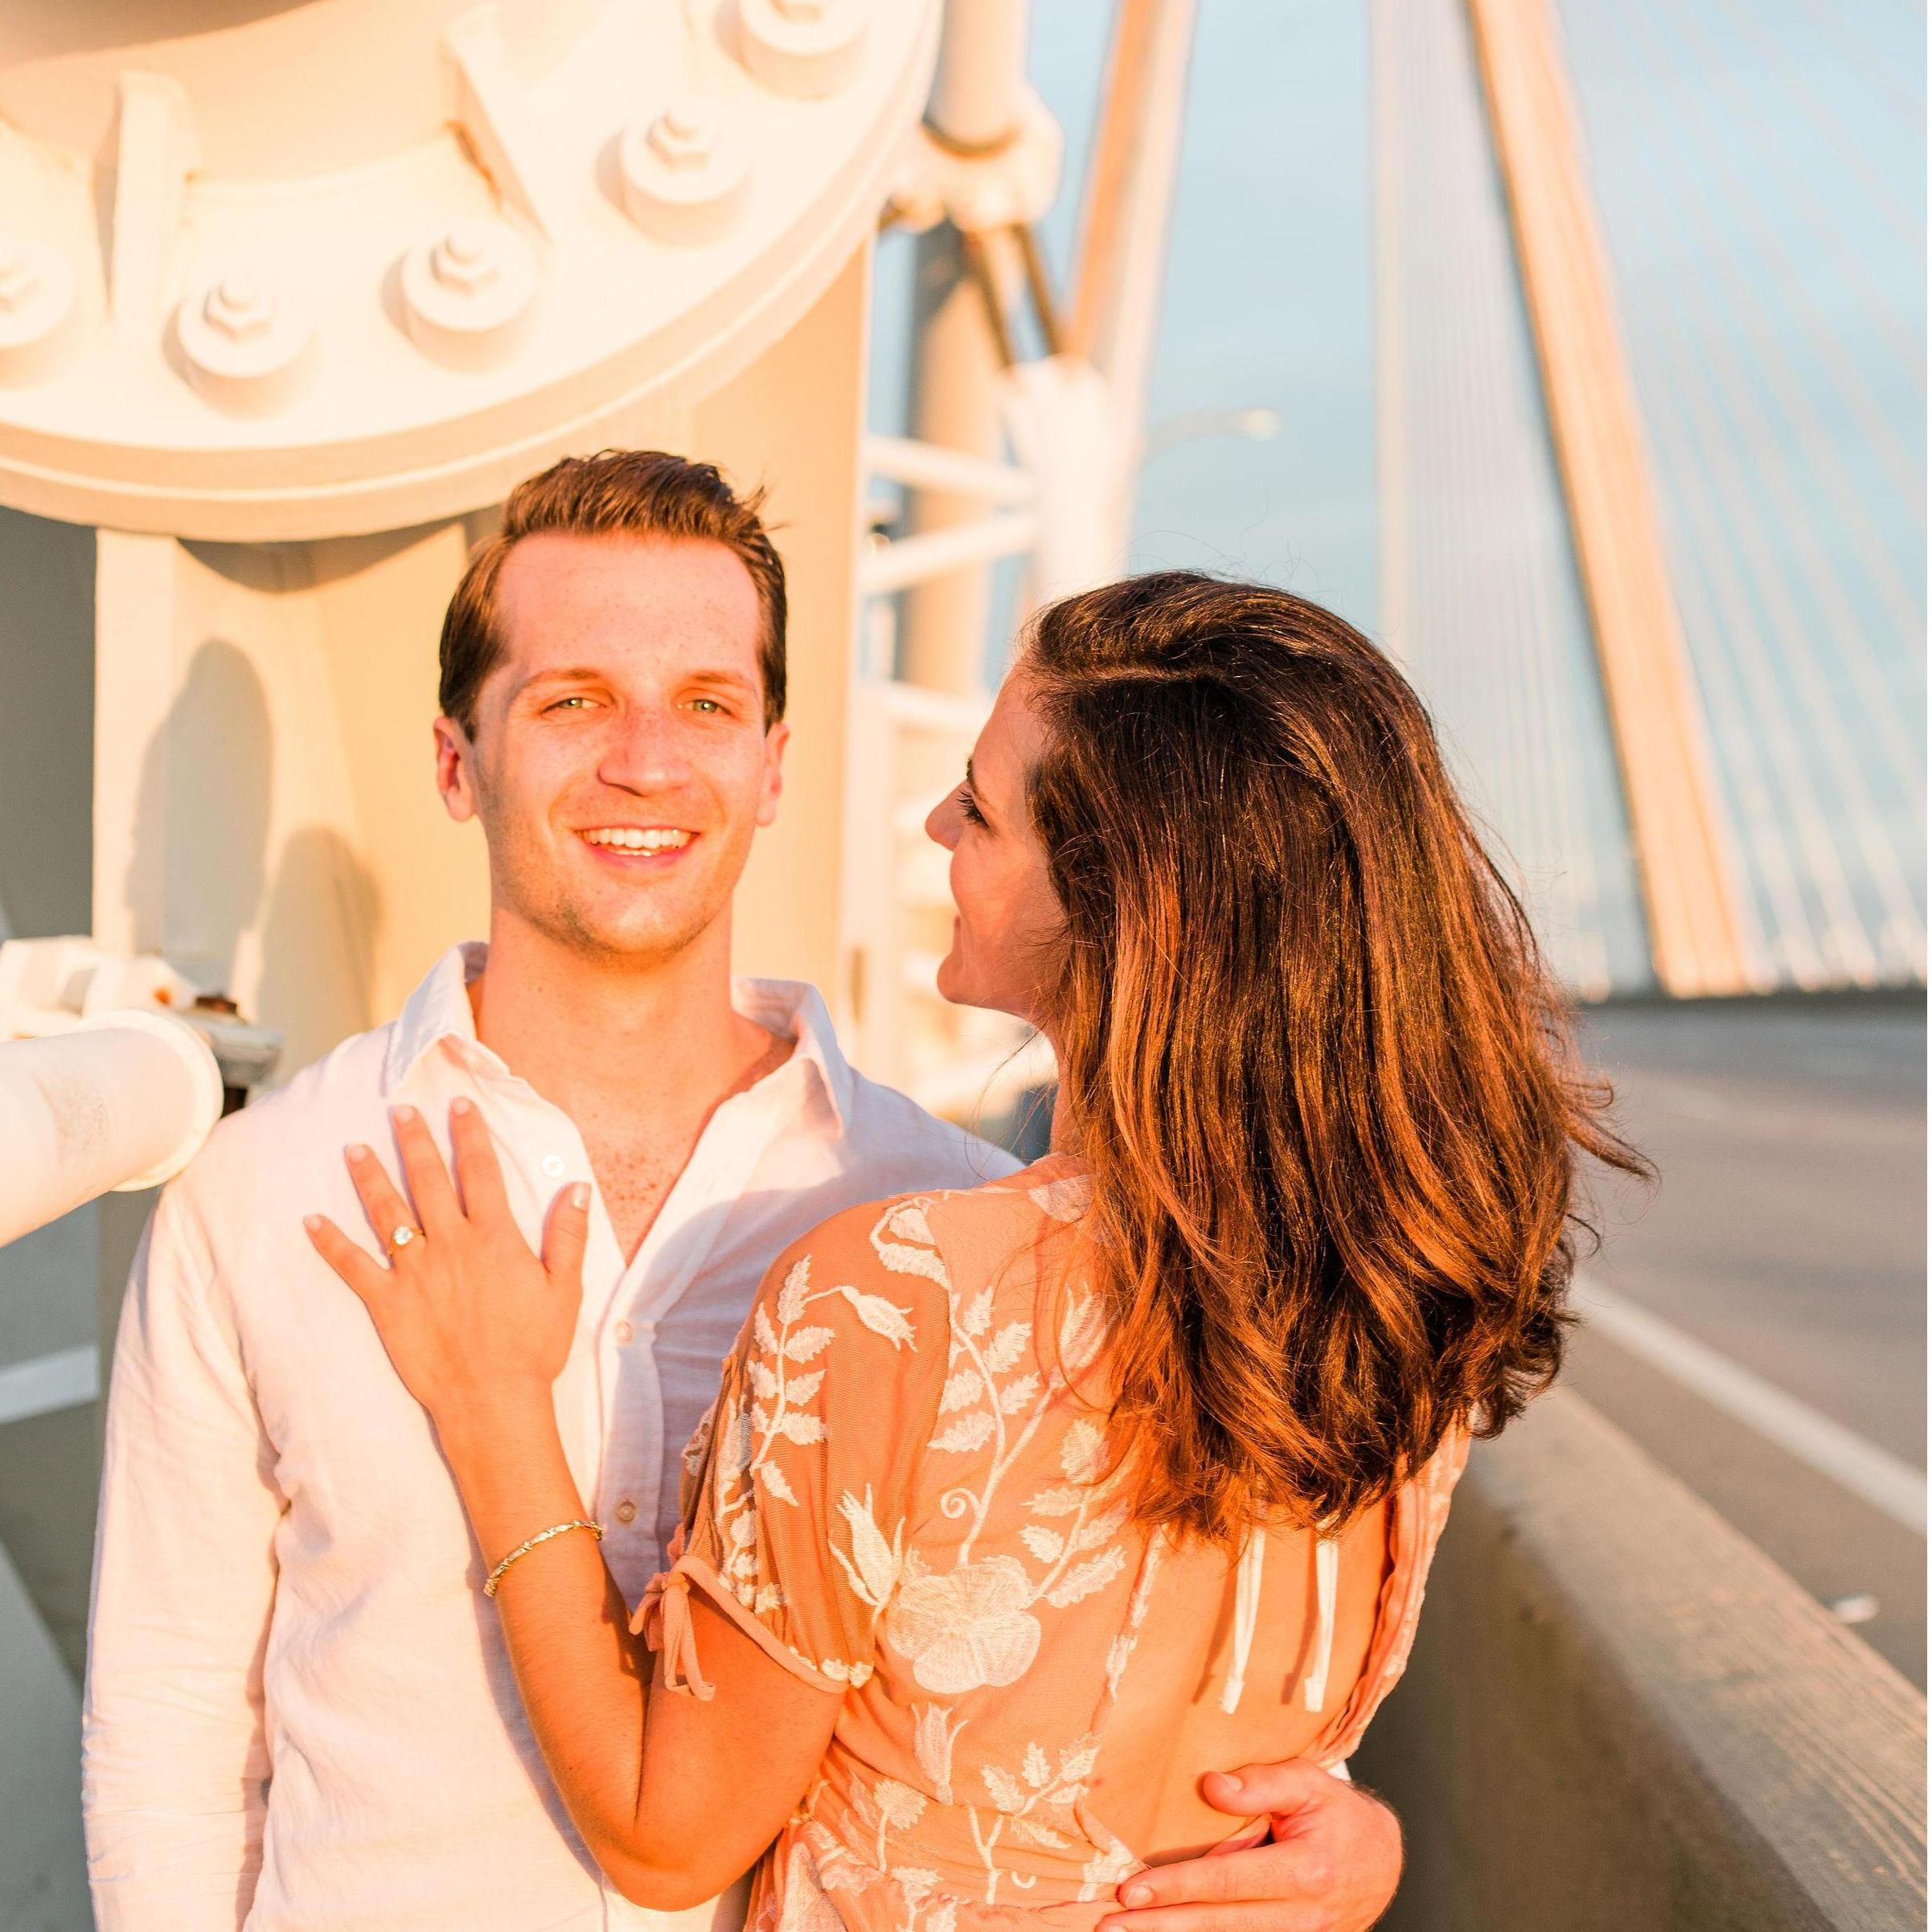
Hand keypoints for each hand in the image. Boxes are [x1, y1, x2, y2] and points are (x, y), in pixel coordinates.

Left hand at [305, 1100, 588, 1433]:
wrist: (492, 1399)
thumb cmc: (534, 1347)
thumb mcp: (564, 1289)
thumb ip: (568, 1235)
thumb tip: (577, 1188)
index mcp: (494, 1238)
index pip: (481, 1172)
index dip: (470, 1134)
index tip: (459, 1105)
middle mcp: (450, 1245)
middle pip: (428, 1181)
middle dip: (415, 1141)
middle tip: (399, 1110)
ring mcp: (415, 1272)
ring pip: (387, 1213)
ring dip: (370, 1177)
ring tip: (353, 1147)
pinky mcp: (387, 1302)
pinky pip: (352, 1266)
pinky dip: (329, 1243)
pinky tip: (310, 1222)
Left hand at [1100, 1762, 1401, 1931]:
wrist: (1380, 1862)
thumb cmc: (1337, 1815)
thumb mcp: (1308, 1783)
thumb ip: (1261, 1783)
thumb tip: (1211, 1787)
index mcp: (1306, 1870)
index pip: (1228, 1880)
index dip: (1178, 1886)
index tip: (1130, 1890)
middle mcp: (1302, 1915)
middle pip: (1219, 1923)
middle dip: (1160, 1927)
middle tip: (1109, 1926)